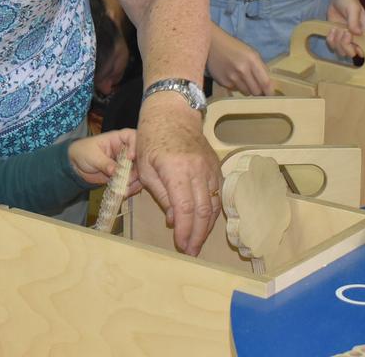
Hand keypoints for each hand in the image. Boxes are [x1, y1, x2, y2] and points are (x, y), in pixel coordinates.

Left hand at [68, 129, 140, 194]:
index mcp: (118, 139)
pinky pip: (132, 182)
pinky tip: (124, 194)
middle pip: (140, 157)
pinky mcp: (124, 176)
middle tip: (128, 180)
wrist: (76, 166)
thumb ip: (104, 163)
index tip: (131, 158)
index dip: (135, 146)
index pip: (133, 137)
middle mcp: (126, 151)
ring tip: (125, 191)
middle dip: (137, 170)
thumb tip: (115, 171)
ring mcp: (126, 164)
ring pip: (138, 172)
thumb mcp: (92, 156)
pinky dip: (130, 189)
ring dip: (135, 183)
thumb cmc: (83, 152)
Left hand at [136, 93, 221, 255]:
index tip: (182, 245)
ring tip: (197, 242)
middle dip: (198, 235)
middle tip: (191, 251)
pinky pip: (218, 194)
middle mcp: (198, 170)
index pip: (186, 208)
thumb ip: (161, 194)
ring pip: (214, 204)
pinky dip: (213, 211)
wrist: (172, 112)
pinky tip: (205, 223)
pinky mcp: (216, 166)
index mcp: (177, 170)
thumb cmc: (152, 138)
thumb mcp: (146, 167)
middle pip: (203, 211)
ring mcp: (210, 168)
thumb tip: (173, 219)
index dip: (185, 230)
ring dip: (207, 227)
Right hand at [206, 28, 272, 95]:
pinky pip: (234, 90)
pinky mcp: (222, 82)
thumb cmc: (234, 47)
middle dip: (258, 91)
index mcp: (252, 61)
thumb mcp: (251, 53)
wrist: (212, 43)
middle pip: (256, 91)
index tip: (271, 96)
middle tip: (257, 86)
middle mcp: (242, 70)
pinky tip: (231, 76)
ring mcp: (231, 77)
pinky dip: (235, 86)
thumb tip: (268, 84)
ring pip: (246, 92)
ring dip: (247, 88)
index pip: (265, 82)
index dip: (270, 92)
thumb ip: (260, 67)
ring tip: (242, 79)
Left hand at [326, 0, 364, 58]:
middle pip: (351, 53)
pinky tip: (331, 29)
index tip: (348, 34)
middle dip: (344, 44)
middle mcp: (357, 39)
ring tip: (336, 28)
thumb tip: (357, 33)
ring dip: (336, 41)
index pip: (364, 50)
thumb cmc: (349, 2)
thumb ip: (354, 20)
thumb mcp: (353, 8)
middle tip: (342, 30)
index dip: (355, 47)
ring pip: (340, 52)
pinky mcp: (336, 38)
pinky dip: (330, 39)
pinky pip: (332, 46)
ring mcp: (346, 40)